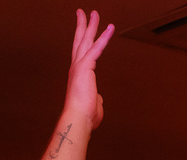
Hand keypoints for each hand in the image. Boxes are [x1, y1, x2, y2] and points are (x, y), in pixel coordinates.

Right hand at [64, 10, 113, 130]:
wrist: (78, 119)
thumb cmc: (85, 116)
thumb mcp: (93, 103)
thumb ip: (96, 97)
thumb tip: (98, 96)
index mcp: (77, 75)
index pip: (79, 53)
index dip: (81, 40)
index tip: (82, 30)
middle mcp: (76, 67)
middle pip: (79, 41)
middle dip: (82, 26)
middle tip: (83, 13)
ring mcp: (79, 66)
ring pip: (86, 40)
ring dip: (91, 26)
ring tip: (95, 13)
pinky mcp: (85, 67)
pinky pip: (97, 49)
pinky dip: (104, 38)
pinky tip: (110, 28)